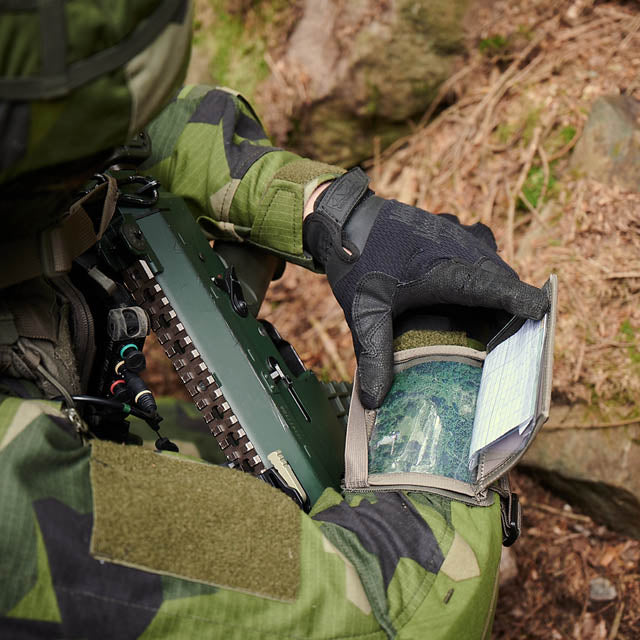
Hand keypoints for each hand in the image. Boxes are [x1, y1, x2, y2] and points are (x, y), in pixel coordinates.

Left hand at [303, 168, 548, 409]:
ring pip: (494, 269)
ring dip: (499, 295)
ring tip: (497, 330)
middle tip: (513, 348)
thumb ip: (373, 353)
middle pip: (500, 282)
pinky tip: (472, 302)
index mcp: (446, 268)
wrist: (346, 216)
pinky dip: (486, 281)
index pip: (494, 287)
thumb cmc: (357, 260)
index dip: (519, 302)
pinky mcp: (454, 233)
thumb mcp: (364, 310)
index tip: (544, 313)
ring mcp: (460, 236)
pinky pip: (483, 258)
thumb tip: (374, 400)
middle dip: (511, 312)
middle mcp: (461, 249)